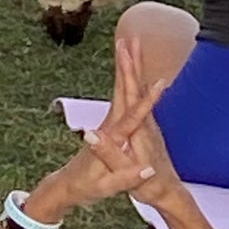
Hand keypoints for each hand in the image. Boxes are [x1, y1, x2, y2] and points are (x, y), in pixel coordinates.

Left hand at [33, 40, 167, 215]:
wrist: (67, 184)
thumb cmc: (86, 187)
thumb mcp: (106, 188)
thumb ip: (125, 177)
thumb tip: (147, 168)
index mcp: (112, 139)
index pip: (133, 116)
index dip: (148, 100)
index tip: (161, 82)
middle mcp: (109, 125)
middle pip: (121, 91)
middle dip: (127, 65)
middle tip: (129, 40)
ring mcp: (108, 122)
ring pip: (120, 89)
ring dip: (125, 65)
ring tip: (128, 43)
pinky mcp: (110, 124)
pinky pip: (121, 96)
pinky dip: (126, 79)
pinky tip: (132, 70)